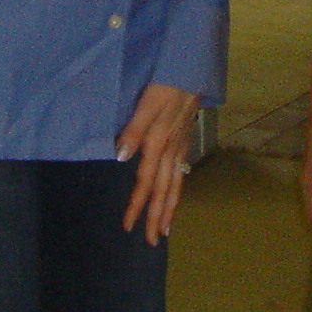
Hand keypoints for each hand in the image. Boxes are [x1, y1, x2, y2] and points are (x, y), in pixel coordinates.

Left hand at [117, 82, 200, 245]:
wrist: (191, 70)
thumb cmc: (166, 84)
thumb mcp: (146, 103)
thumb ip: (133, 130)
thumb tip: (120, 158)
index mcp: (158, 144)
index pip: (146, 183)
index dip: (136, 205)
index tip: (128, 226)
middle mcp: (171, 150)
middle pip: (164, 191)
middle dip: (157, 217)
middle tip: (151, 241)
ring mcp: (180, 146)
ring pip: (176, 185)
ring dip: (170, 208)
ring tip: (165, 229)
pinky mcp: (184, 139)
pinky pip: (181, 172)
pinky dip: (177, 190)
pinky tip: (174, 194)